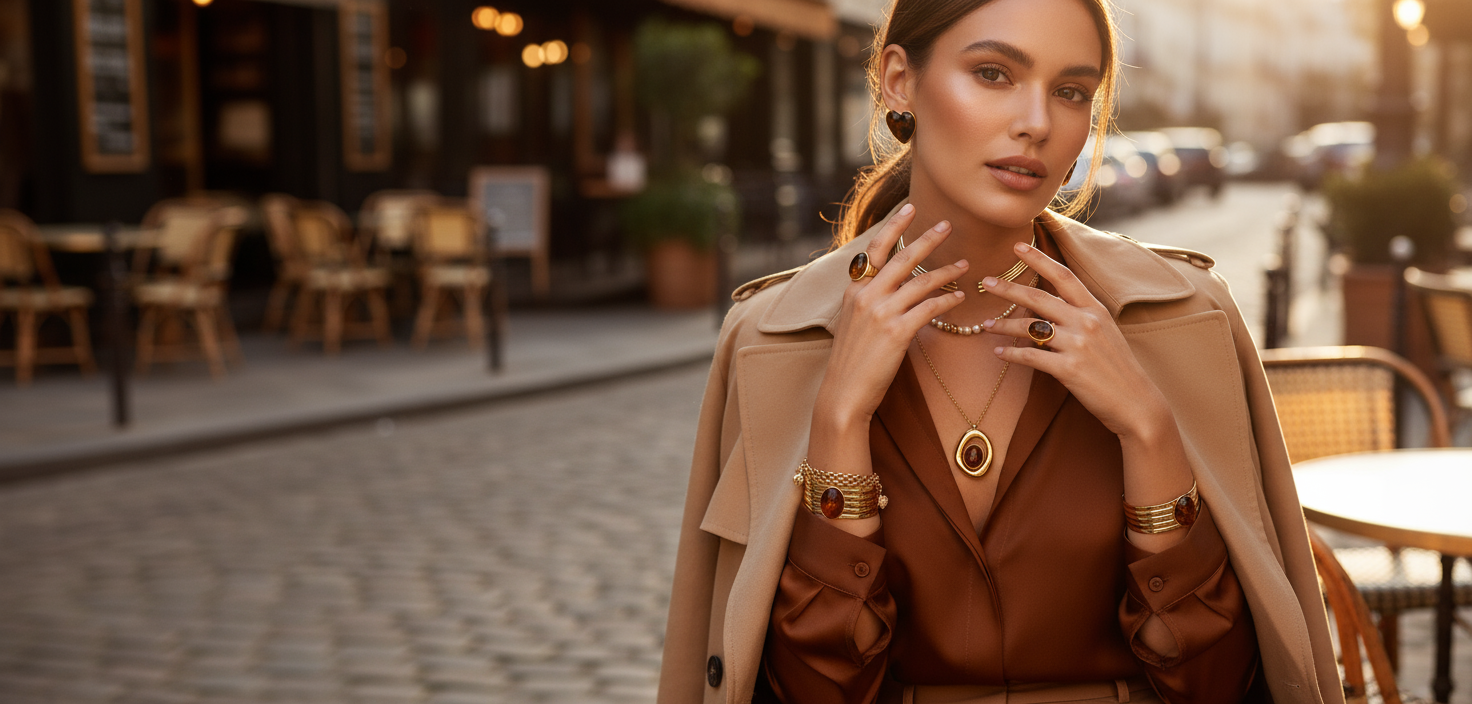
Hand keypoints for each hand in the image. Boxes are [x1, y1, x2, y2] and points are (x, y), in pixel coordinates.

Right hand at [811, 204, 969, 449]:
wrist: (843, 393)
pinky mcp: (897, 332)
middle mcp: (865, 296)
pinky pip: (930, 308)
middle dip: (928, 239)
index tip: (911, 207)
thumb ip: (870, 300)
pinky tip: (960, 297)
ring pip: (921, 281)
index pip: (875, 248)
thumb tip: (893, 284)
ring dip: (947, 271)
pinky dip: (947, 300)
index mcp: (853, 290)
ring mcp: (881, 313)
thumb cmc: (852, 362)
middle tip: (948, 225)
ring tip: (965, 265)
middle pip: (902, 257)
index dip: (894, 226)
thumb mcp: (853, 323)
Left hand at [980, 241, 1168, 439]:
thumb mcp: (1105, 332)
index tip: (1018, 246)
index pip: (1064, 275)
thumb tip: (1049, 304)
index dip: (1039, 259)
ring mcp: (1077, 344)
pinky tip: (999, 352)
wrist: (1136, 401)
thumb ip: (1080, 316)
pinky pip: (1030, 356)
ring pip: (1030, 327)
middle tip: (986, 282)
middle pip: (1039, 297)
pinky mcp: (1068, 368)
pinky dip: (1011, 354)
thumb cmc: (1117, 368)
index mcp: (1095, 309)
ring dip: (1004, 325)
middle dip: (1009, 288)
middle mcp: (1086, 322)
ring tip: (987, 324)